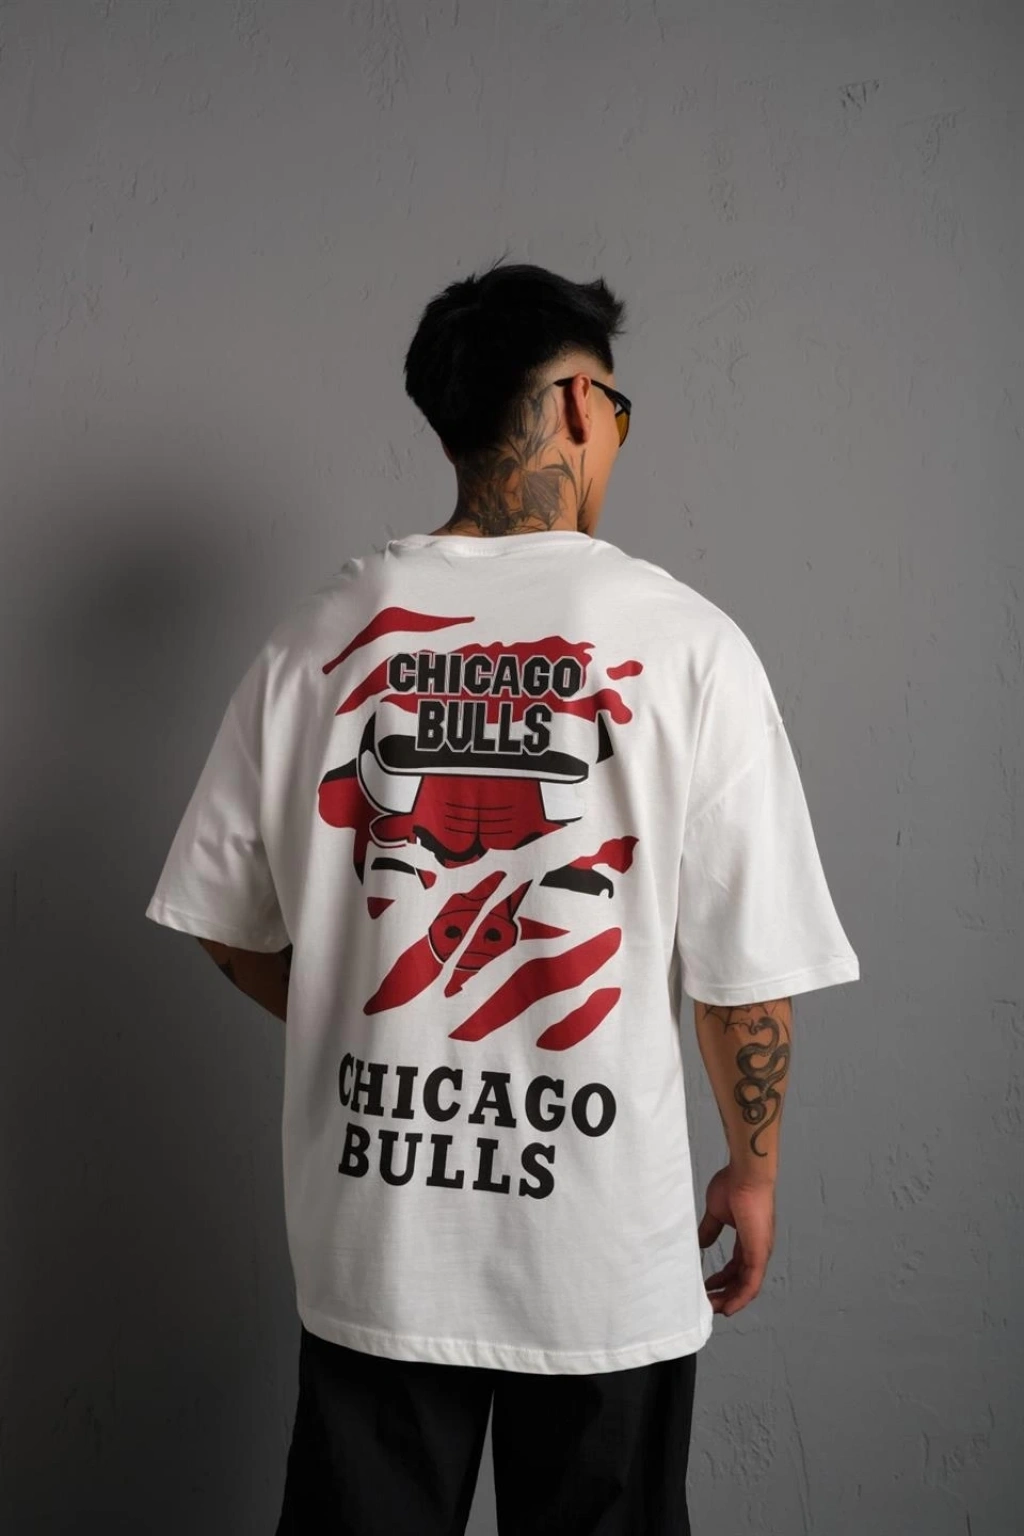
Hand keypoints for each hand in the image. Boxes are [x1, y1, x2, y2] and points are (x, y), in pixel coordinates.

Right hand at [698, 1165, 775, 1315]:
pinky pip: (751, 1284)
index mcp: (747, 1238)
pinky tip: (728, 1307)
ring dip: (730, 1299)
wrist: (746, 1176)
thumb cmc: (733, 1186)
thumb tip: (701, 1243)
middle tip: (707, 1302)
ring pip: (746, 1286)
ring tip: (713, 1308)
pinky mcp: (759, 1255)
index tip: (707, 1286)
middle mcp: (757, 1249)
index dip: (722, 1278)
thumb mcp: (716, 1212)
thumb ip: (710, 1229)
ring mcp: (760, 1253)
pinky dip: (740, 1298)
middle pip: (741, 1280)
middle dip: (725, 1293)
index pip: (736, 1266)